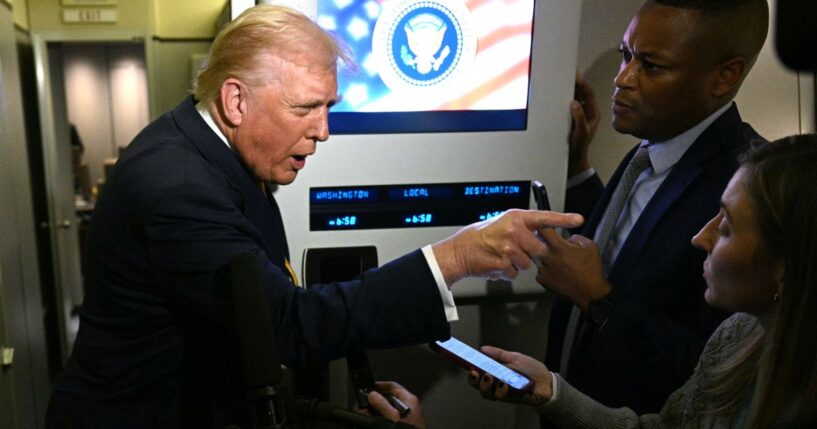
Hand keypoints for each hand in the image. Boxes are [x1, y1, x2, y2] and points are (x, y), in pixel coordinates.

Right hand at [366, 381, 425, 428]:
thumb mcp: (393, 418)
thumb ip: (382, 405)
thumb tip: (373, 395)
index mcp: (409, 400)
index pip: (393, 386)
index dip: (380, 386)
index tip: (369, 388)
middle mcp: (408, 407)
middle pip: (389, 398)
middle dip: (375, 400)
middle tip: (364, 403)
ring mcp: (406, 416)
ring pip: (388, 409)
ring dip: (376, 410)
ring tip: (364, 412)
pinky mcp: (403, 424)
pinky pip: (390, 417)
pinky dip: (380, 417)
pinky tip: (372, 420)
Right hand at [431, 209, 583, 285]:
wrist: (461, 250)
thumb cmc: (482, 236)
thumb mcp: (503, 223)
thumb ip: (522, 227)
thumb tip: (540, 235)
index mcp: (516, 218)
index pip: (544, 218)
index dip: (563, 219)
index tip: (578, 219)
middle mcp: (514, 231)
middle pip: (539, 249)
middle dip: (531, 254)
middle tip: (516, 250)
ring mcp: (509, 248)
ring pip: (527, 263)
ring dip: (517, 263)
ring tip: (502, 256)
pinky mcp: (504, 264)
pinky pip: (515, 273)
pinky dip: (507, 272)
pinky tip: (497, 263)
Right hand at [467, 345, 552, 406]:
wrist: (547, 382)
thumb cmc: (532, 370)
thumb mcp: (514, 357)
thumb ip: (499, 354)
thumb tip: (483, 348)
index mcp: (495, 373)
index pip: (477, 374)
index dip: (470, 371)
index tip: (468, 364)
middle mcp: (496, 384)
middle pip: (478, 385)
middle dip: (473, 380)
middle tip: (475, 372)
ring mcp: (502, 392)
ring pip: (486, 393)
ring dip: (485, 385)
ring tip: (489, 376)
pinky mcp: (510, 399)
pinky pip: (501, 396)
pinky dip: (500, 390)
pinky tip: (503, 383)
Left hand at [536, 229, 610, 310]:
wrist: (590, 294)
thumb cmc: (591, 269)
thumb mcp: (590, 246)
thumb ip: (575, 238)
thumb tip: (566, 239)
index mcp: (558, 247)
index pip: (543, 229)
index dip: (543, 224)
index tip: (544, 224)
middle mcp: (546, 257)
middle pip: (535, 242)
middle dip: (541, 240)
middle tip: (550, 242)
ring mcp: (542, 269)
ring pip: (537, 256)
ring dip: (544, 255)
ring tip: (557, 260)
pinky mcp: (541, 280)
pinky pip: (540, 269)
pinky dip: (545, 268)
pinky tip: (556, 271)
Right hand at [568, 72, 599, 177]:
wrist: (572, 160)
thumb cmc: (579, 147)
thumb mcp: (581, 133)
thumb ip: (579, 118)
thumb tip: (574, 103)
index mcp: (592, 113)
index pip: (589, 94)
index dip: (583, 84)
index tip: (576, 76)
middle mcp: (585, 111)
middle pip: (581, 93)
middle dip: (575, 83)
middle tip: (567, 73)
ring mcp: (577, 114)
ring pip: (573, 97)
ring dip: (568, 89)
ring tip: (560, 80)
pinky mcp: (569, 117)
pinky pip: (566, 104)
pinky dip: (562, 98)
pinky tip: (555, 94)